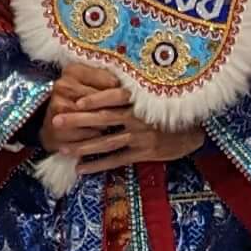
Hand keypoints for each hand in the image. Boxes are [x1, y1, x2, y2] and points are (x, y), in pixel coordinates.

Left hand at [43, 75, 202, 175]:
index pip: (115, 96)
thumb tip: (106, 82)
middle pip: (104, 118)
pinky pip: (117, 159)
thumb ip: (132, 92)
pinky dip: (98, 165)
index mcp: (141, 99)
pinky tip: (81, 168)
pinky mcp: (143, 153)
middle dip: (78, 121)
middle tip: (56, 121)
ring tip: (62, 150)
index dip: (95, 99)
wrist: (195, 131)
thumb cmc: (169, 109)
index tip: (76, 101)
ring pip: (106, 142)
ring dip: (83, 147)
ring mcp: (141, 136)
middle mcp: (139, 117)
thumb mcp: (154, 94)